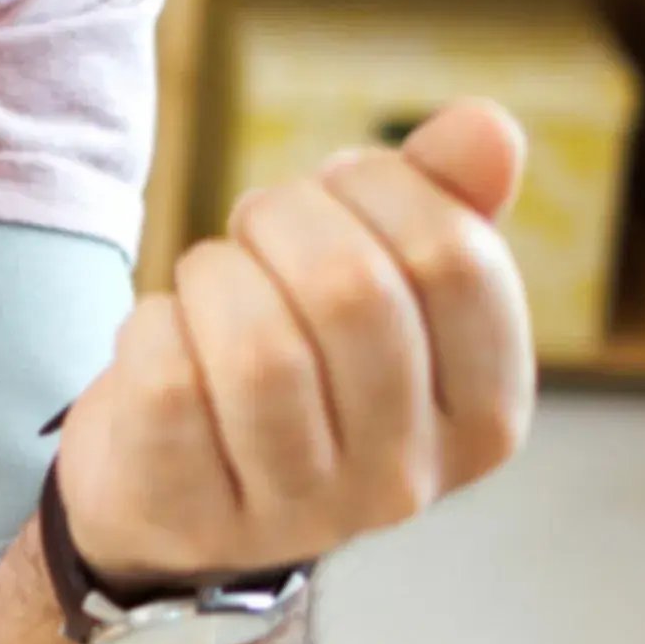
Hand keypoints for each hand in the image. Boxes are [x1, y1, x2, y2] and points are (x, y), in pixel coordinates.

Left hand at [56, 98, 534, 586]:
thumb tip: (490, 126)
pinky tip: (165, 335)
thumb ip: (445, 198)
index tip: (337, 186)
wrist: (176, 484)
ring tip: (210, 278)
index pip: (458, 259)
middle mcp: (407, 480)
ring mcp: (300, 514)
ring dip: (215, 274)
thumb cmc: (297, 353)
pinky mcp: (192, 516)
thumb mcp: (381, 272)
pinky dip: (154, 326)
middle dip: (284, 218)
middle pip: (354, 292)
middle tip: (256, 223)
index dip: (381, 185)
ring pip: (259, 350)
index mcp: (485, 414)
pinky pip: (169, 386)